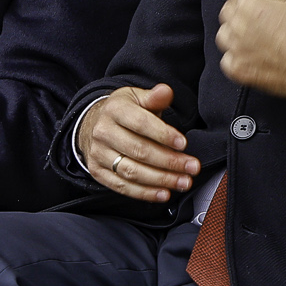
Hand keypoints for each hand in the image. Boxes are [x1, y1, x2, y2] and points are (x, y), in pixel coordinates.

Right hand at [76, 84, 198, 204]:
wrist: (94, 124)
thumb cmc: (124, 112)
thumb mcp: (137, 98)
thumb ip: (154, 97)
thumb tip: (165, 92)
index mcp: (114, 109)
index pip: (141, 123)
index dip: (164, 135)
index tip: (184, 144)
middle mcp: (103, 132)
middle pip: (139, 151)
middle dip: (169, 161)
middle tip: (192, 167)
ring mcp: (98, 154)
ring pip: (132, 171)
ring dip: (161, 180)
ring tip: (183, 182)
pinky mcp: (98, 172)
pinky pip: (122, 186)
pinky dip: (144, 193)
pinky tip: (163, 193)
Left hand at [215, 0, 285, 101]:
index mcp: (253, 4)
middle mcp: (240, 25)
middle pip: (229, 8)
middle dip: (244, 7)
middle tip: (264, 14)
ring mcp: (237, 49)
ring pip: (224, 33)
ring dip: (236, 30)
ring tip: (256, 33)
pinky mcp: (239, 69)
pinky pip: (226, 59)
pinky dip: (235, 56)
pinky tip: (251, 54)